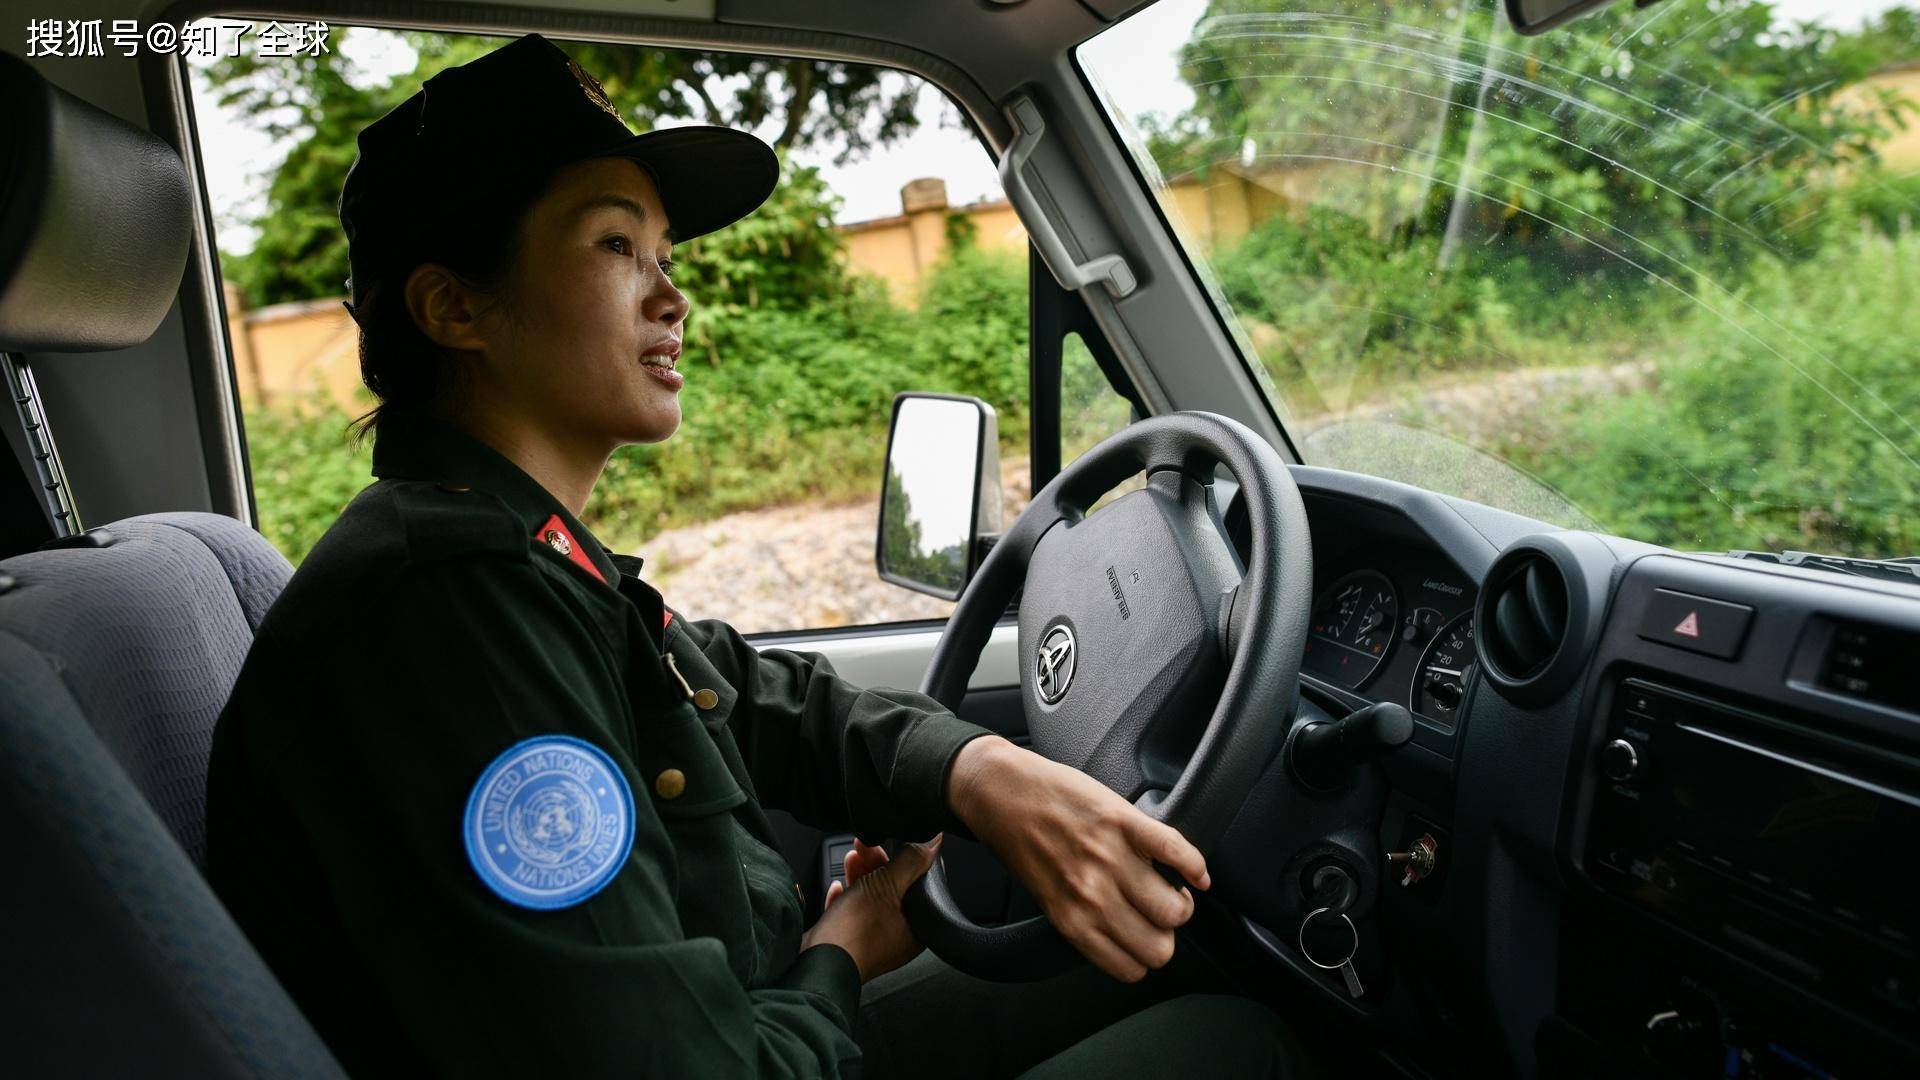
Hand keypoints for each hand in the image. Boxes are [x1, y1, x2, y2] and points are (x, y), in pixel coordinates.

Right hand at [800, 834, 940, 981]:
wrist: (818, 963)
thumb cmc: (855, 932)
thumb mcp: (887, 886)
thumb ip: (911, 862)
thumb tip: (933, 842)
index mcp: (916, 927)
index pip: (919, 886)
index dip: (907, 860)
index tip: (896, 842)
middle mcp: (897, 936)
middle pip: (893, 890)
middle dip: (877, 864)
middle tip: (864, 845)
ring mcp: (872, 940)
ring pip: (870, 899)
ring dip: (860, 875)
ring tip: (851, 856)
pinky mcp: (849, 941)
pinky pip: (849, 914)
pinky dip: (844, 898)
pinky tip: (837, 887)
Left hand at [946, 736, 1208, 982]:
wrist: (1000, 790)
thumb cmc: (1020, 841)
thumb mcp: (1046, 896)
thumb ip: (1082, 918)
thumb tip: (1123, 934)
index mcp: (1071, 920)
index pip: (1131, 968)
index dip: (1144, 956)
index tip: (1145, 939)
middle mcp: (1092, 896)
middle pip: (1160, 947)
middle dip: (1166, 936)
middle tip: (1158, 916)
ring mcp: (1110, 858)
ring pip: (1174, 910)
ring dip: (1181, 902)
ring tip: (1171, 888)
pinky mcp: (1123, 821)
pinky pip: (1177, 852)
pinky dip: (1194, 865)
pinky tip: (1193, 870)